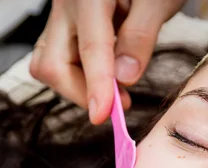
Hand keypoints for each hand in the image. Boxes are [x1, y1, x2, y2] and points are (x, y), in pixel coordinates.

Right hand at [30, 0, 185, 123]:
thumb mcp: (158, 0)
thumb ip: (140, 35)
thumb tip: (124, 77)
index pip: (90, 48)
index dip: (96, 87)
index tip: (104, 115)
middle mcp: (66, 5)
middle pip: (53, 63)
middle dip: (82, 92)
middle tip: (120, 104)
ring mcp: (60, 16)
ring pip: (49, 64)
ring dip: (78, 87)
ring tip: (114, 92)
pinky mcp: (63, 26)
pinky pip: (57, 58)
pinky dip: (78, 76)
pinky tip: (105, 76)